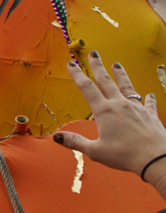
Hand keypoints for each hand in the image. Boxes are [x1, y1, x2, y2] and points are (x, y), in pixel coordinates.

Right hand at [56, 52, 165, 181]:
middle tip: (94, 54)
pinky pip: (148, 104)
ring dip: (121, 75)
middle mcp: (120, 105)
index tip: (71, 64)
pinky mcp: (150, 115)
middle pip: (106, 81)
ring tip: (117, 65)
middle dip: (98, 67)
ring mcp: (137, 108)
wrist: (157, 158)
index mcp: (104, 111)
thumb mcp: (96, 151)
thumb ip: (76, 142)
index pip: (87, 88)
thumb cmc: (125, 155)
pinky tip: (149, 95)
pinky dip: (148, 99)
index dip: (77, 75)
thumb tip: (57, 137)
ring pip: (127, 87)